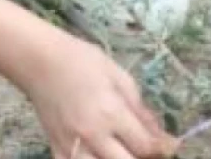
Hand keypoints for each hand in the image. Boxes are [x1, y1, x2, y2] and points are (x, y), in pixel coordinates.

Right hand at [21, 36, 179, 158]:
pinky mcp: (56, 149)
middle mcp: (92, 135)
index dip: (164, 148)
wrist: (40, 60)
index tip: (170, 144)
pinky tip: (97, 152)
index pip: (146, 147)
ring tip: (122, 149)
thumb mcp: (120, 77)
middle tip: (144, 147)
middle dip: (142, 158)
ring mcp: (72, 146)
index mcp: (111, 114)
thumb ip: (141, 111)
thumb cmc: (82, 61)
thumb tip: (162, 137)